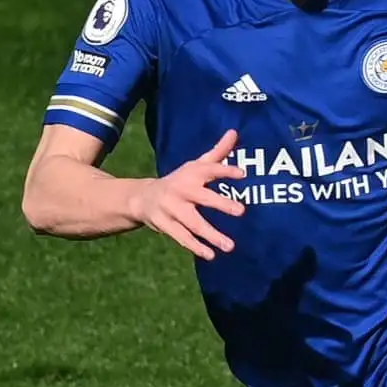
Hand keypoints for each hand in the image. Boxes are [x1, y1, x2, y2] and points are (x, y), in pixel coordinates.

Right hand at [128, 129, 247, 259]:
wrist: (143, 197)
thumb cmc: (181, 180)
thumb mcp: (197, 165)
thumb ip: (218, 152)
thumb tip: (235, 132)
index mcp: (192, 173)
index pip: (210, 169)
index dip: (226, 170)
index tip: (243, 174)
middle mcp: (181, 190)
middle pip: (202, 197)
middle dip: (221, 204)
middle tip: (242, 211)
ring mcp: (172, 209)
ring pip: (193, 222)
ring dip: (211, 234)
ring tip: (231, 246)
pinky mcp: (165, 224)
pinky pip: (181, 237)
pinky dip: (195, 246)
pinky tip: (211, 254)